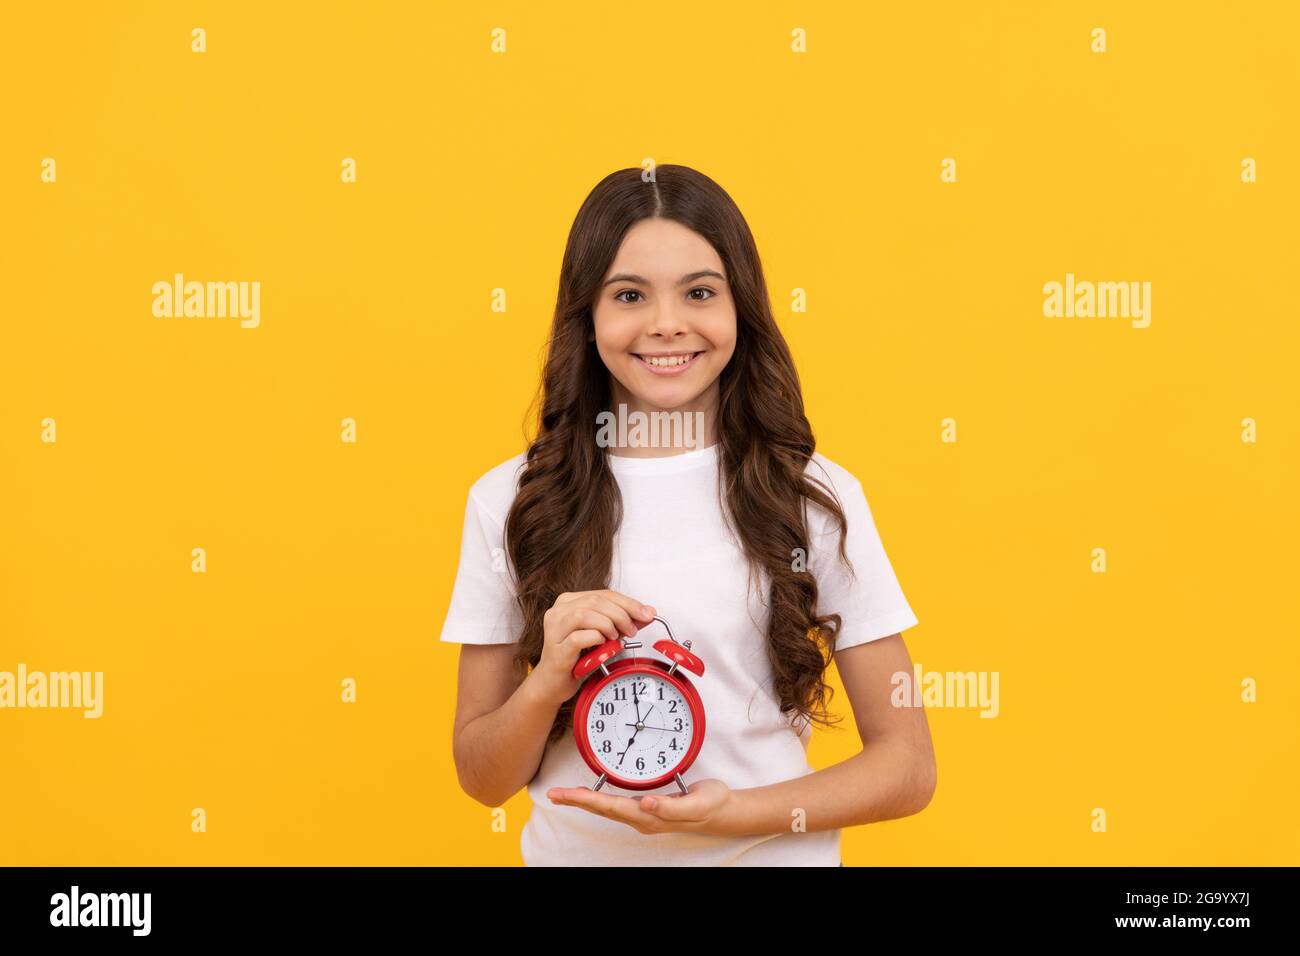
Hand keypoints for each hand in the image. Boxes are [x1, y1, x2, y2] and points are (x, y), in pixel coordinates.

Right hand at [527, 590, 656, 707]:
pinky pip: (578, 638)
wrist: (554, 683)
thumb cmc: (576, 657)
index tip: (647, 613)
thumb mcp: (603, 635)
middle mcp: (558, 611)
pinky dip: (596, 639)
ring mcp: (554, 629)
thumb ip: (622, 622)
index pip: (603, 594)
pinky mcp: (556, 648)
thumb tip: (648, 613)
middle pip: (595, 601)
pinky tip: (602, 645)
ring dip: (607, 625)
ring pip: (584, 614)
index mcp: (569, 601)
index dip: (628, 603)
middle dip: (621, 614)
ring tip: (615, 637)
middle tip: (632, 630)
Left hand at [546, 778, 735, 835]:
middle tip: (553, 794)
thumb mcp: (696, 803)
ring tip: (564, 795)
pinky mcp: (649, 806)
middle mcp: (643, 817)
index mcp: (650, 816)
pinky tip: (593, 793)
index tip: (566, 795)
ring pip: (607, 807)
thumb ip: (670, 807)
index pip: (611, 807)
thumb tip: (644, 804)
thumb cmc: (711, 805)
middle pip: (602, 809)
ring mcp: (645, 813)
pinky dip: (600, 797)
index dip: (586, 800)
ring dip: (585, 801)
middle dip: (576, 801)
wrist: (724, 810)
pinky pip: (617, 803)